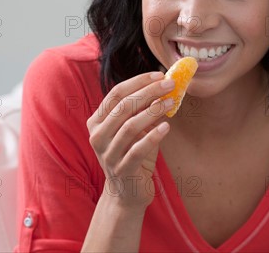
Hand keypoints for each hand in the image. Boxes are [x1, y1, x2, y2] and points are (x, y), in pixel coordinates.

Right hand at [86, 71, 174, 210]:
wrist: (127, 193)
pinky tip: (167, 126)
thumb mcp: (137, 130)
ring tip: (171, 103)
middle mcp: (98, 136)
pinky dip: (153, 136)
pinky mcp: (121, 170)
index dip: (138, 82)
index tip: (159, 75)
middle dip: (148, 92)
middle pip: (123, 106)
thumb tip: (165, 87)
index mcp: (97, 122)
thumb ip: (145, 110)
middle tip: (170, 84)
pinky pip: (138, 149)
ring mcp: (107, 154)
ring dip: (153, 111)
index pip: (116, 94)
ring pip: (129, 126)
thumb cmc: (133, 155)